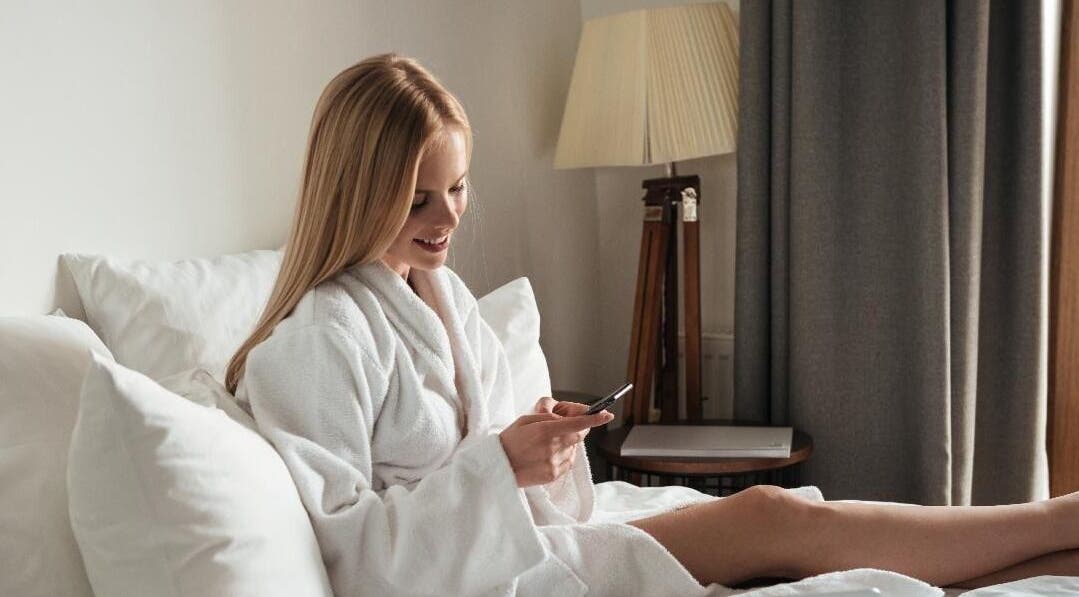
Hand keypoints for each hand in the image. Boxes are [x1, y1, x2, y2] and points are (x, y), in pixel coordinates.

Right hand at [499, 408, 613, 487]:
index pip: (577, 423)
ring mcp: (553, 463)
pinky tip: (547, 456)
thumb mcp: (525, 420)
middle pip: (579, 436)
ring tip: (546, 446)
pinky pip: (568, 462)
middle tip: (565, 428)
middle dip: (578, 430)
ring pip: (573, 449)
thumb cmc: (509, 440)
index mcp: (545, 430)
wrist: (497, 467)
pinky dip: (563, 456)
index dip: (594, 418)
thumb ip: (548, 418)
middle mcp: (552, 447)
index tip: (606, 414)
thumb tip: (565, 421)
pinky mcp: (553, 475)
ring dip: (567, 444)